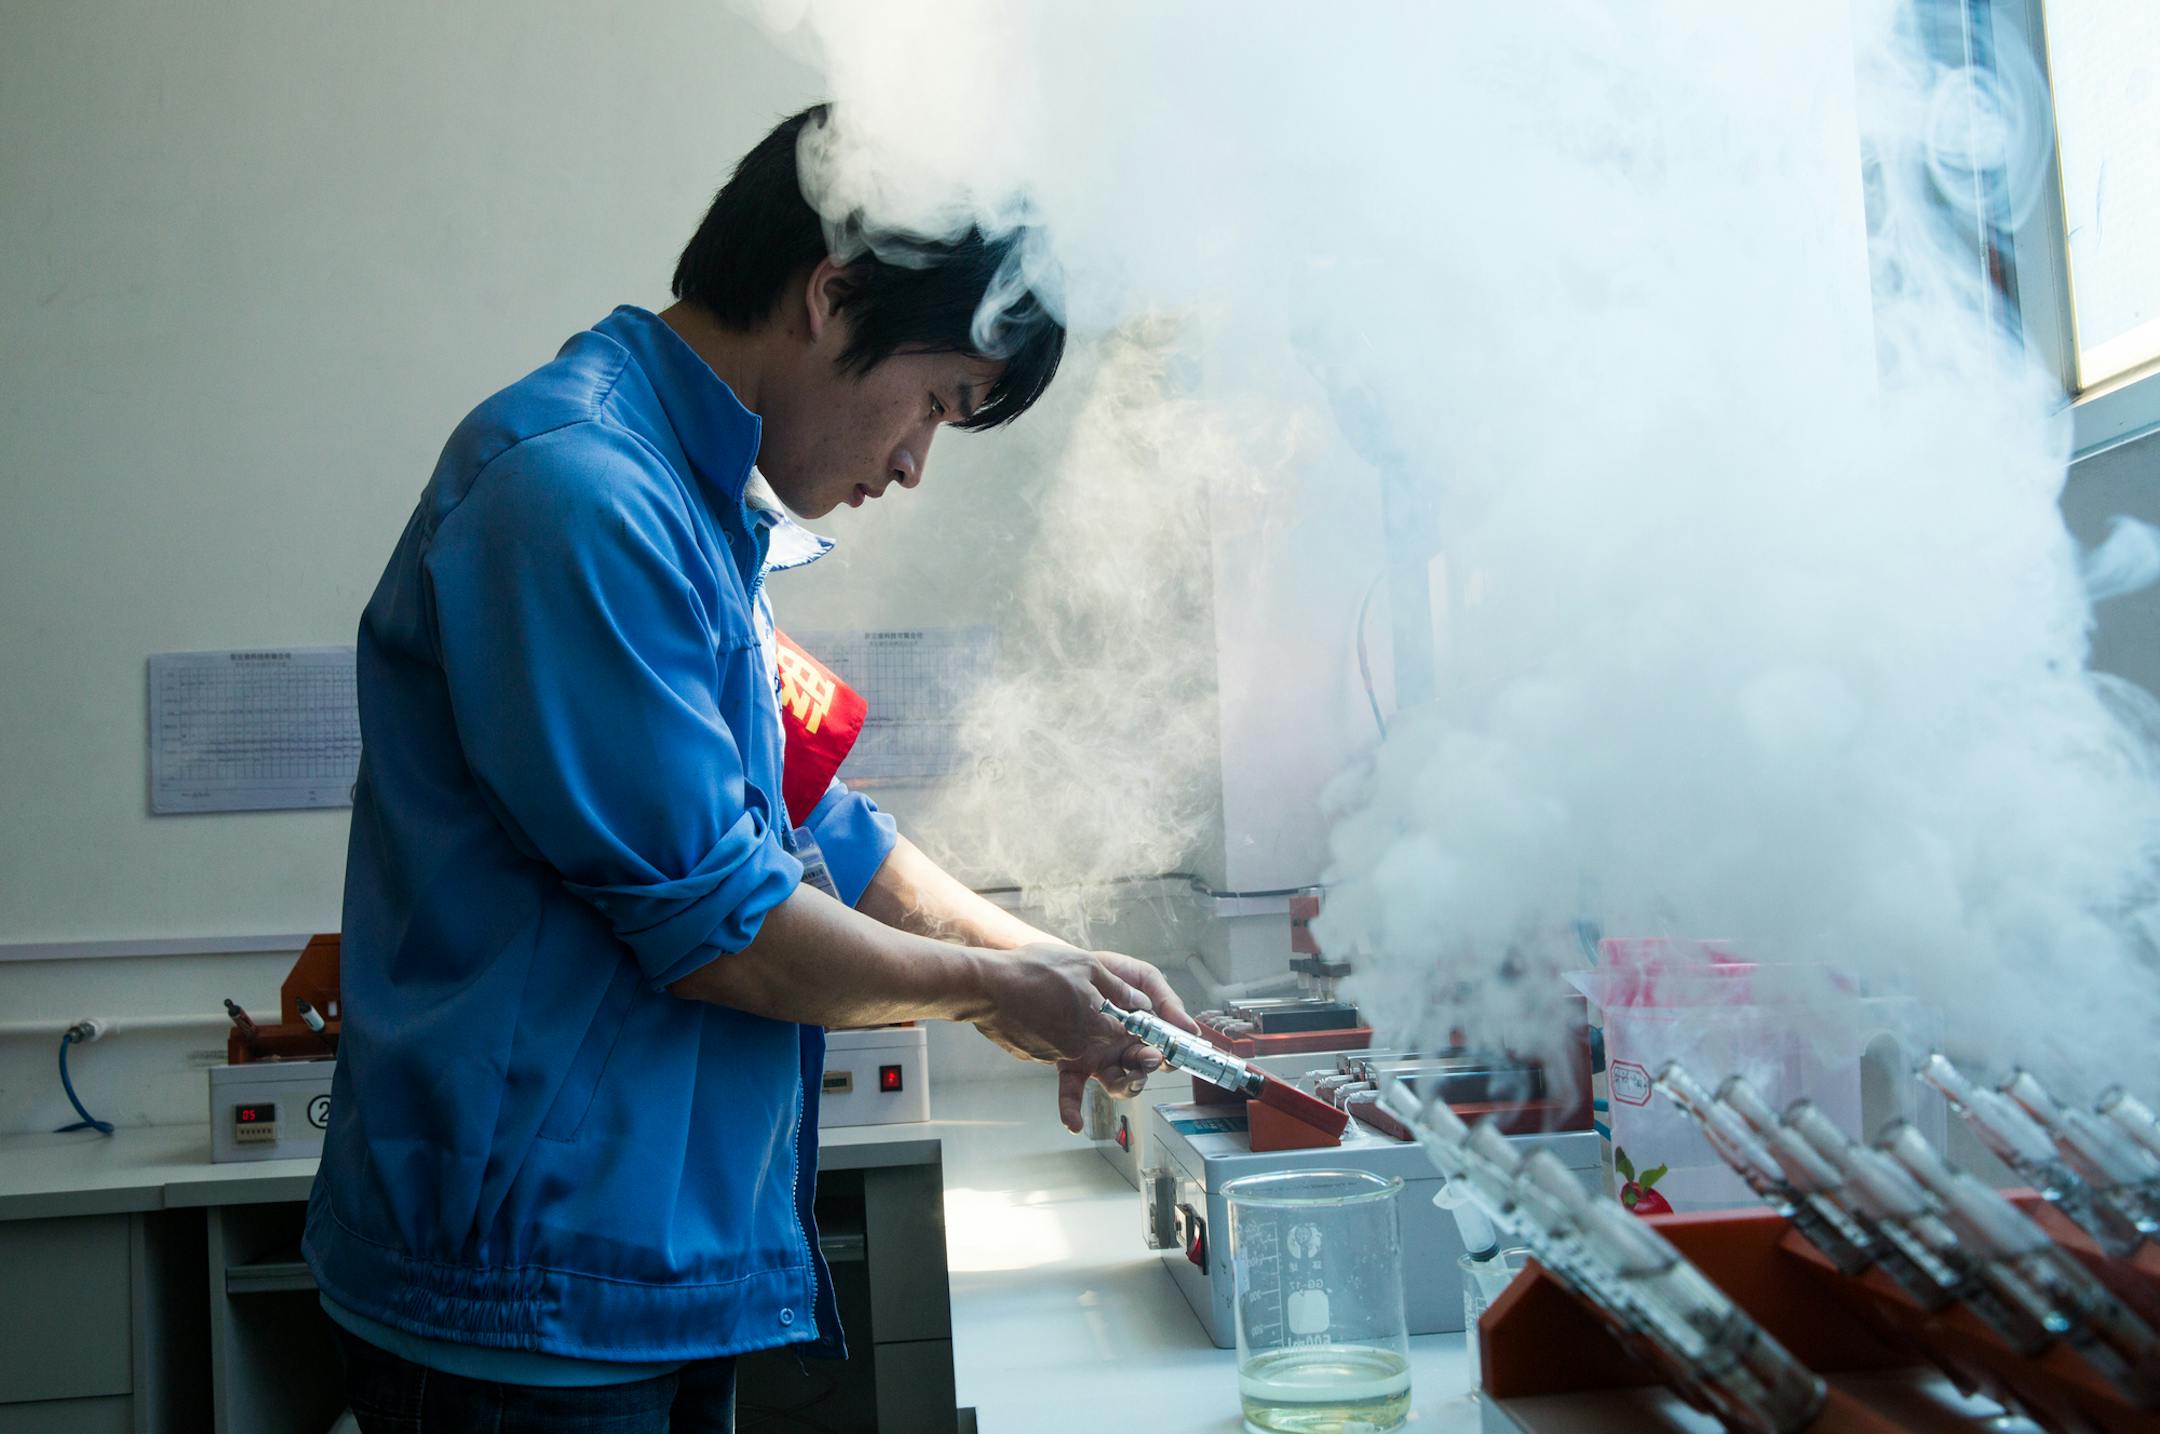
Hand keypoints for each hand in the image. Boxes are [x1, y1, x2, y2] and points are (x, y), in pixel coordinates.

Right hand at [967, 942, 1152, 1066]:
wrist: (986, 986)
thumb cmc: (1036, 971)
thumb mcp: (1086, 966)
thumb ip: (1118, 988)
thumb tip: (1140, 1002)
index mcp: (1096, 1027)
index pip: (1123, 1031)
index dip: (1125, 1017)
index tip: (1121, 1006)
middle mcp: (1077, 1048)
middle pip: (1098, 1039)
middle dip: (1095, 1021)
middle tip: (1078, 996)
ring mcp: (1051, 1055)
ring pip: (1072, 1042)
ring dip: (1069, 1025)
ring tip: (1051, 996)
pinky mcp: (1031, 1055)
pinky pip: (1048, 1044)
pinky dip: (1047, 1030)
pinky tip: (1034, 1007)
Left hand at [1054, 949, 1199, 1132]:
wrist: (1068, 965)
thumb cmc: (1110, 972)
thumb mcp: (1144, 978)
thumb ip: (1168, 1000)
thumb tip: (1192, 1029)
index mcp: (1144, 1032)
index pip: (1165, 1052)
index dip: (1174, 1056)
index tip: (1178, 1052)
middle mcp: (1124, 1050)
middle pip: (1143, 1070)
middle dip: (1148, 1068)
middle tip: (1149, 1057)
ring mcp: (1099, 1058)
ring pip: (1117, 1084)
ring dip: (1126, 1086)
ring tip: (1130, 1079)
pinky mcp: (1072, 1063)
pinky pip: (1072, 1090)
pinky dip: (1072, 1109)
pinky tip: (1074, 1124)